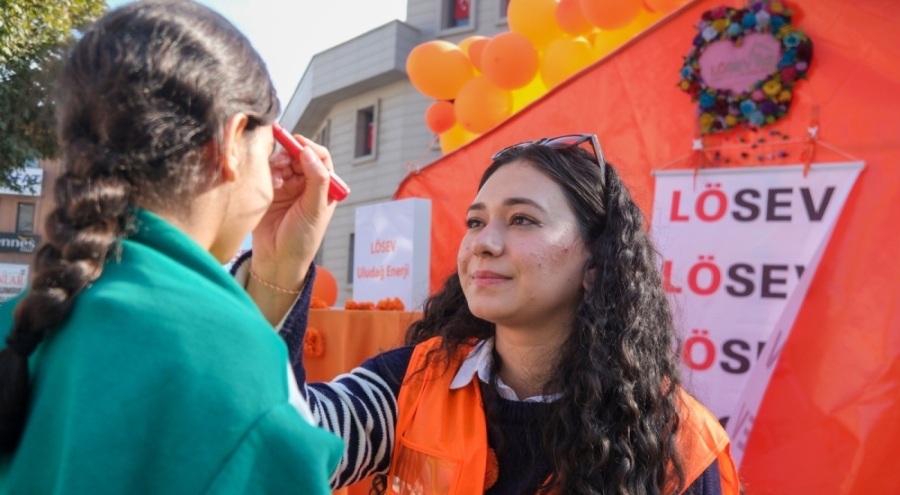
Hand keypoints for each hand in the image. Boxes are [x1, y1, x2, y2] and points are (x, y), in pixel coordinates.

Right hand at [251, 133, 336, 289]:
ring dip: (279, 164)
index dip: (310, 148)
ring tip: (278, 177)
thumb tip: (309, 152)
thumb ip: (316, 180)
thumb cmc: (302, 239)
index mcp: (324, 188)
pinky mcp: (270, 192)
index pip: (320, 158)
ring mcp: (287, 187)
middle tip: (283, 160)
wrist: (277, 260)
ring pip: (282, 162)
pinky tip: (272, 184)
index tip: (299, 144)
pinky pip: (268, 173)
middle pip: (299, 156)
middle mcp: (306, 184)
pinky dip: (270, 173)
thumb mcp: (315, 209)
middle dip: (291, 154)